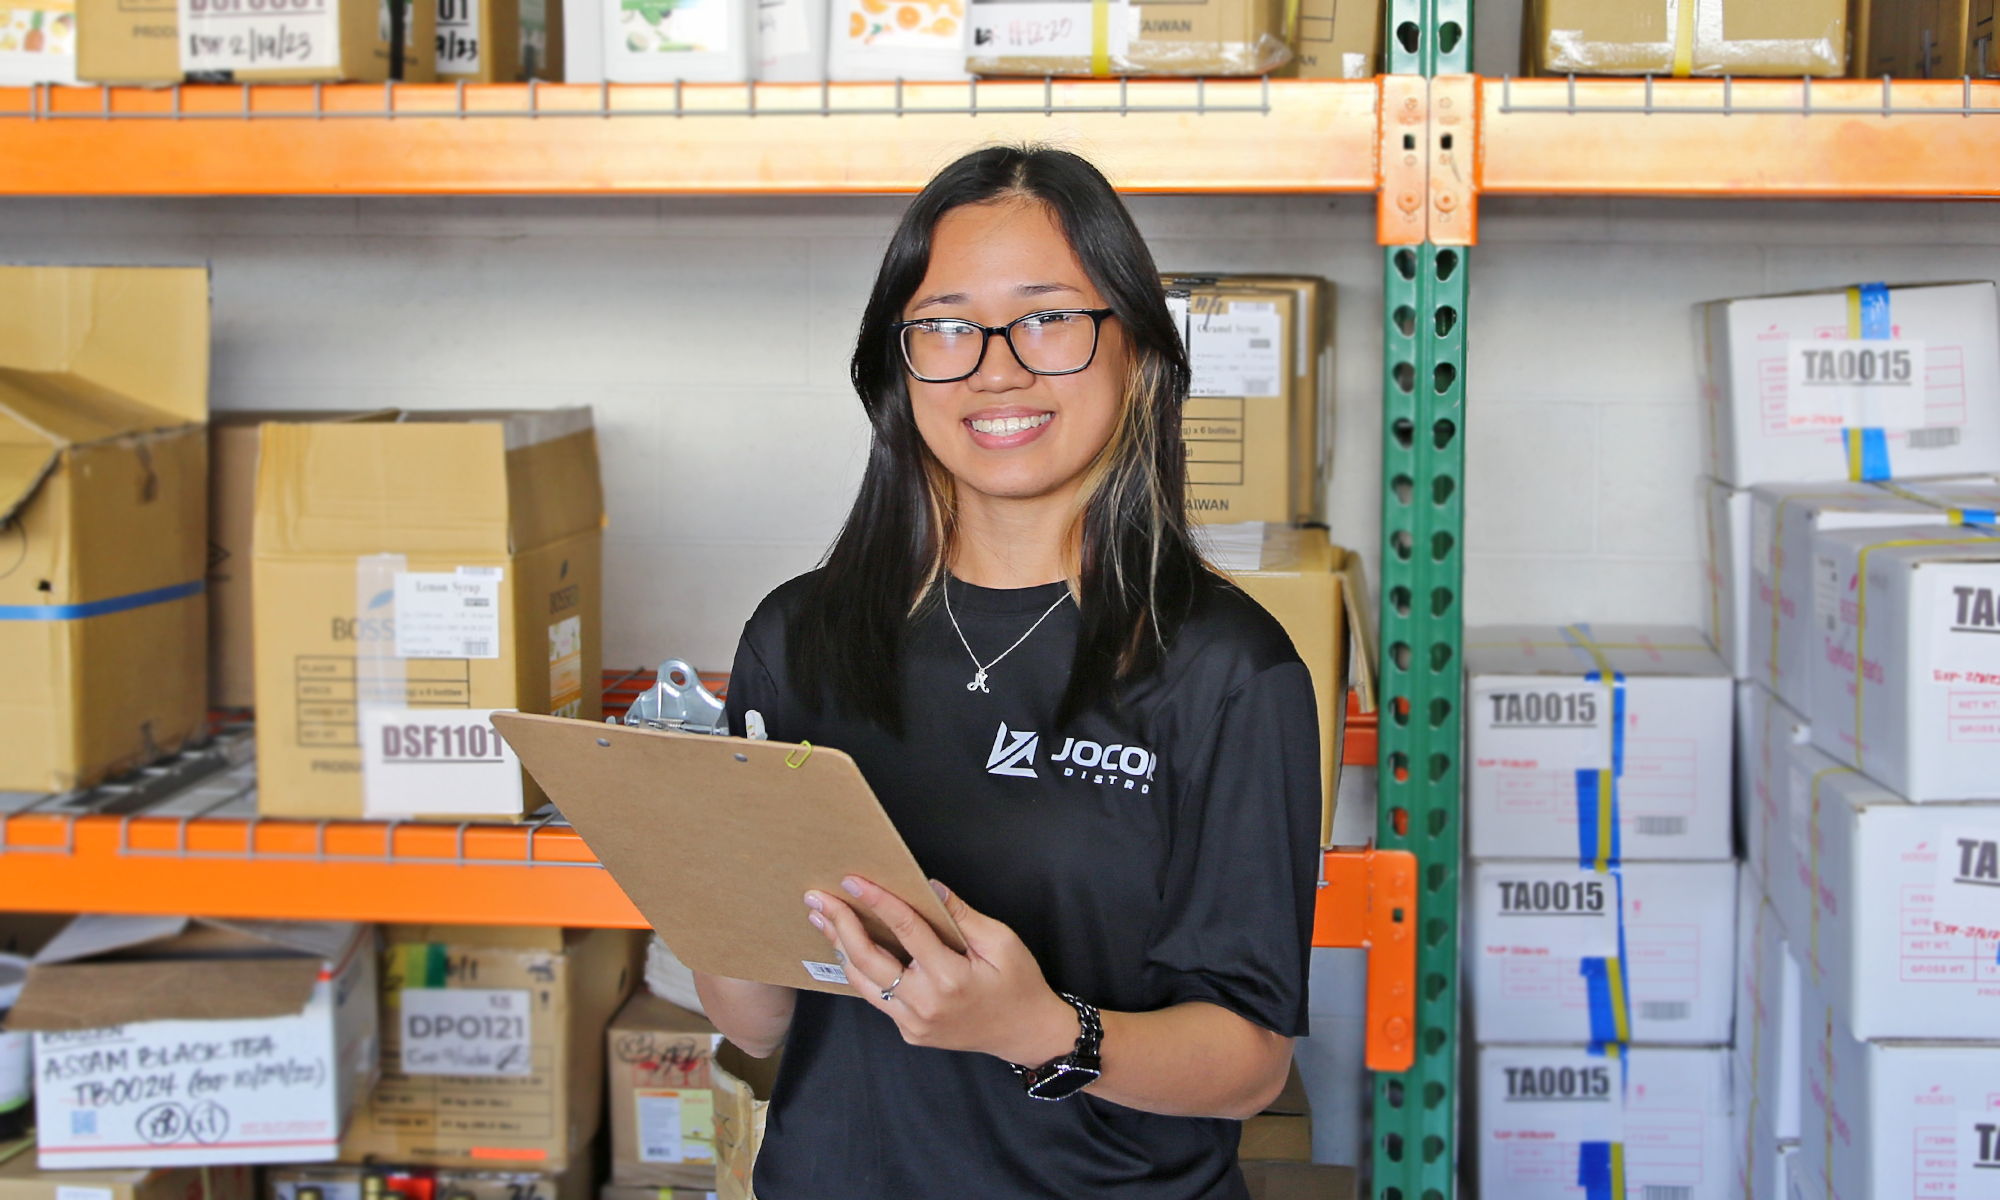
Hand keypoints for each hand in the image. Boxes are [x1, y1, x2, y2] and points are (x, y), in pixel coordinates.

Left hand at [805, 877, 1080, 1067]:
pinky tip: (848, 948)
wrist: (1026, 1034)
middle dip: (841, 924)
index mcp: (950, 977)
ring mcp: (914, 1022)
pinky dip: (860, 970)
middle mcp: (925, 1003)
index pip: (906, 930)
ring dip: (840, 947)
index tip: (855, 881)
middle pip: (869, 958)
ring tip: (823, 919)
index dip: (878, 902)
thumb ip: (962, 915)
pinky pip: (878, 997)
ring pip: (863, 982)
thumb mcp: (1001, 942)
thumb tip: (929, 887)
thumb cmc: (1018, 984)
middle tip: (818, 898)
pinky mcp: (910, 1032)